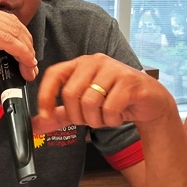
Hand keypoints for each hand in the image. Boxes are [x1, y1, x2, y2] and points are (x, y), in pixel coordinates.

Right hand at [0, 3, 37, 82]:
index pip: (7, 21)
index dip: (21, 38)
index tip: (26, 56)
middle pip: (15, 25)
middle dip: (28, 45)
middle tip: (31, 65)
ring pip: (14, 31)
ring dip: (27, 51)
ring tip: (30, 68)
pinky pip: (8, 40)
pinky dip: (21, 52)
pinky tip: (25, 64)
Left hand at [33, 53, 176, 131]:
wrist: (150, 102)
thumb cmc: (116, 101)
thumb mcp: (83, 109)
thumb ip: (59, 115)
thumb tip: (36, 124)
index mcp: (81, 64)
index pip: (54, 74)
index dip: (45, 95)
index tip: (44, 114)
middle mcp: (96, 62)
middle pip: (70, 93)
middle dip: (77, 116)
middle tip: (89, 120)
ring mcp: (114, 69)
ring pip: (90, 102)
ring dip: (96, 120)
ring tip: (106, 117)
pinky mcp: (129, 81)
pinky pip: (109, 108)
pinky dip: (111, 120)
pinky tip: (118, 115)